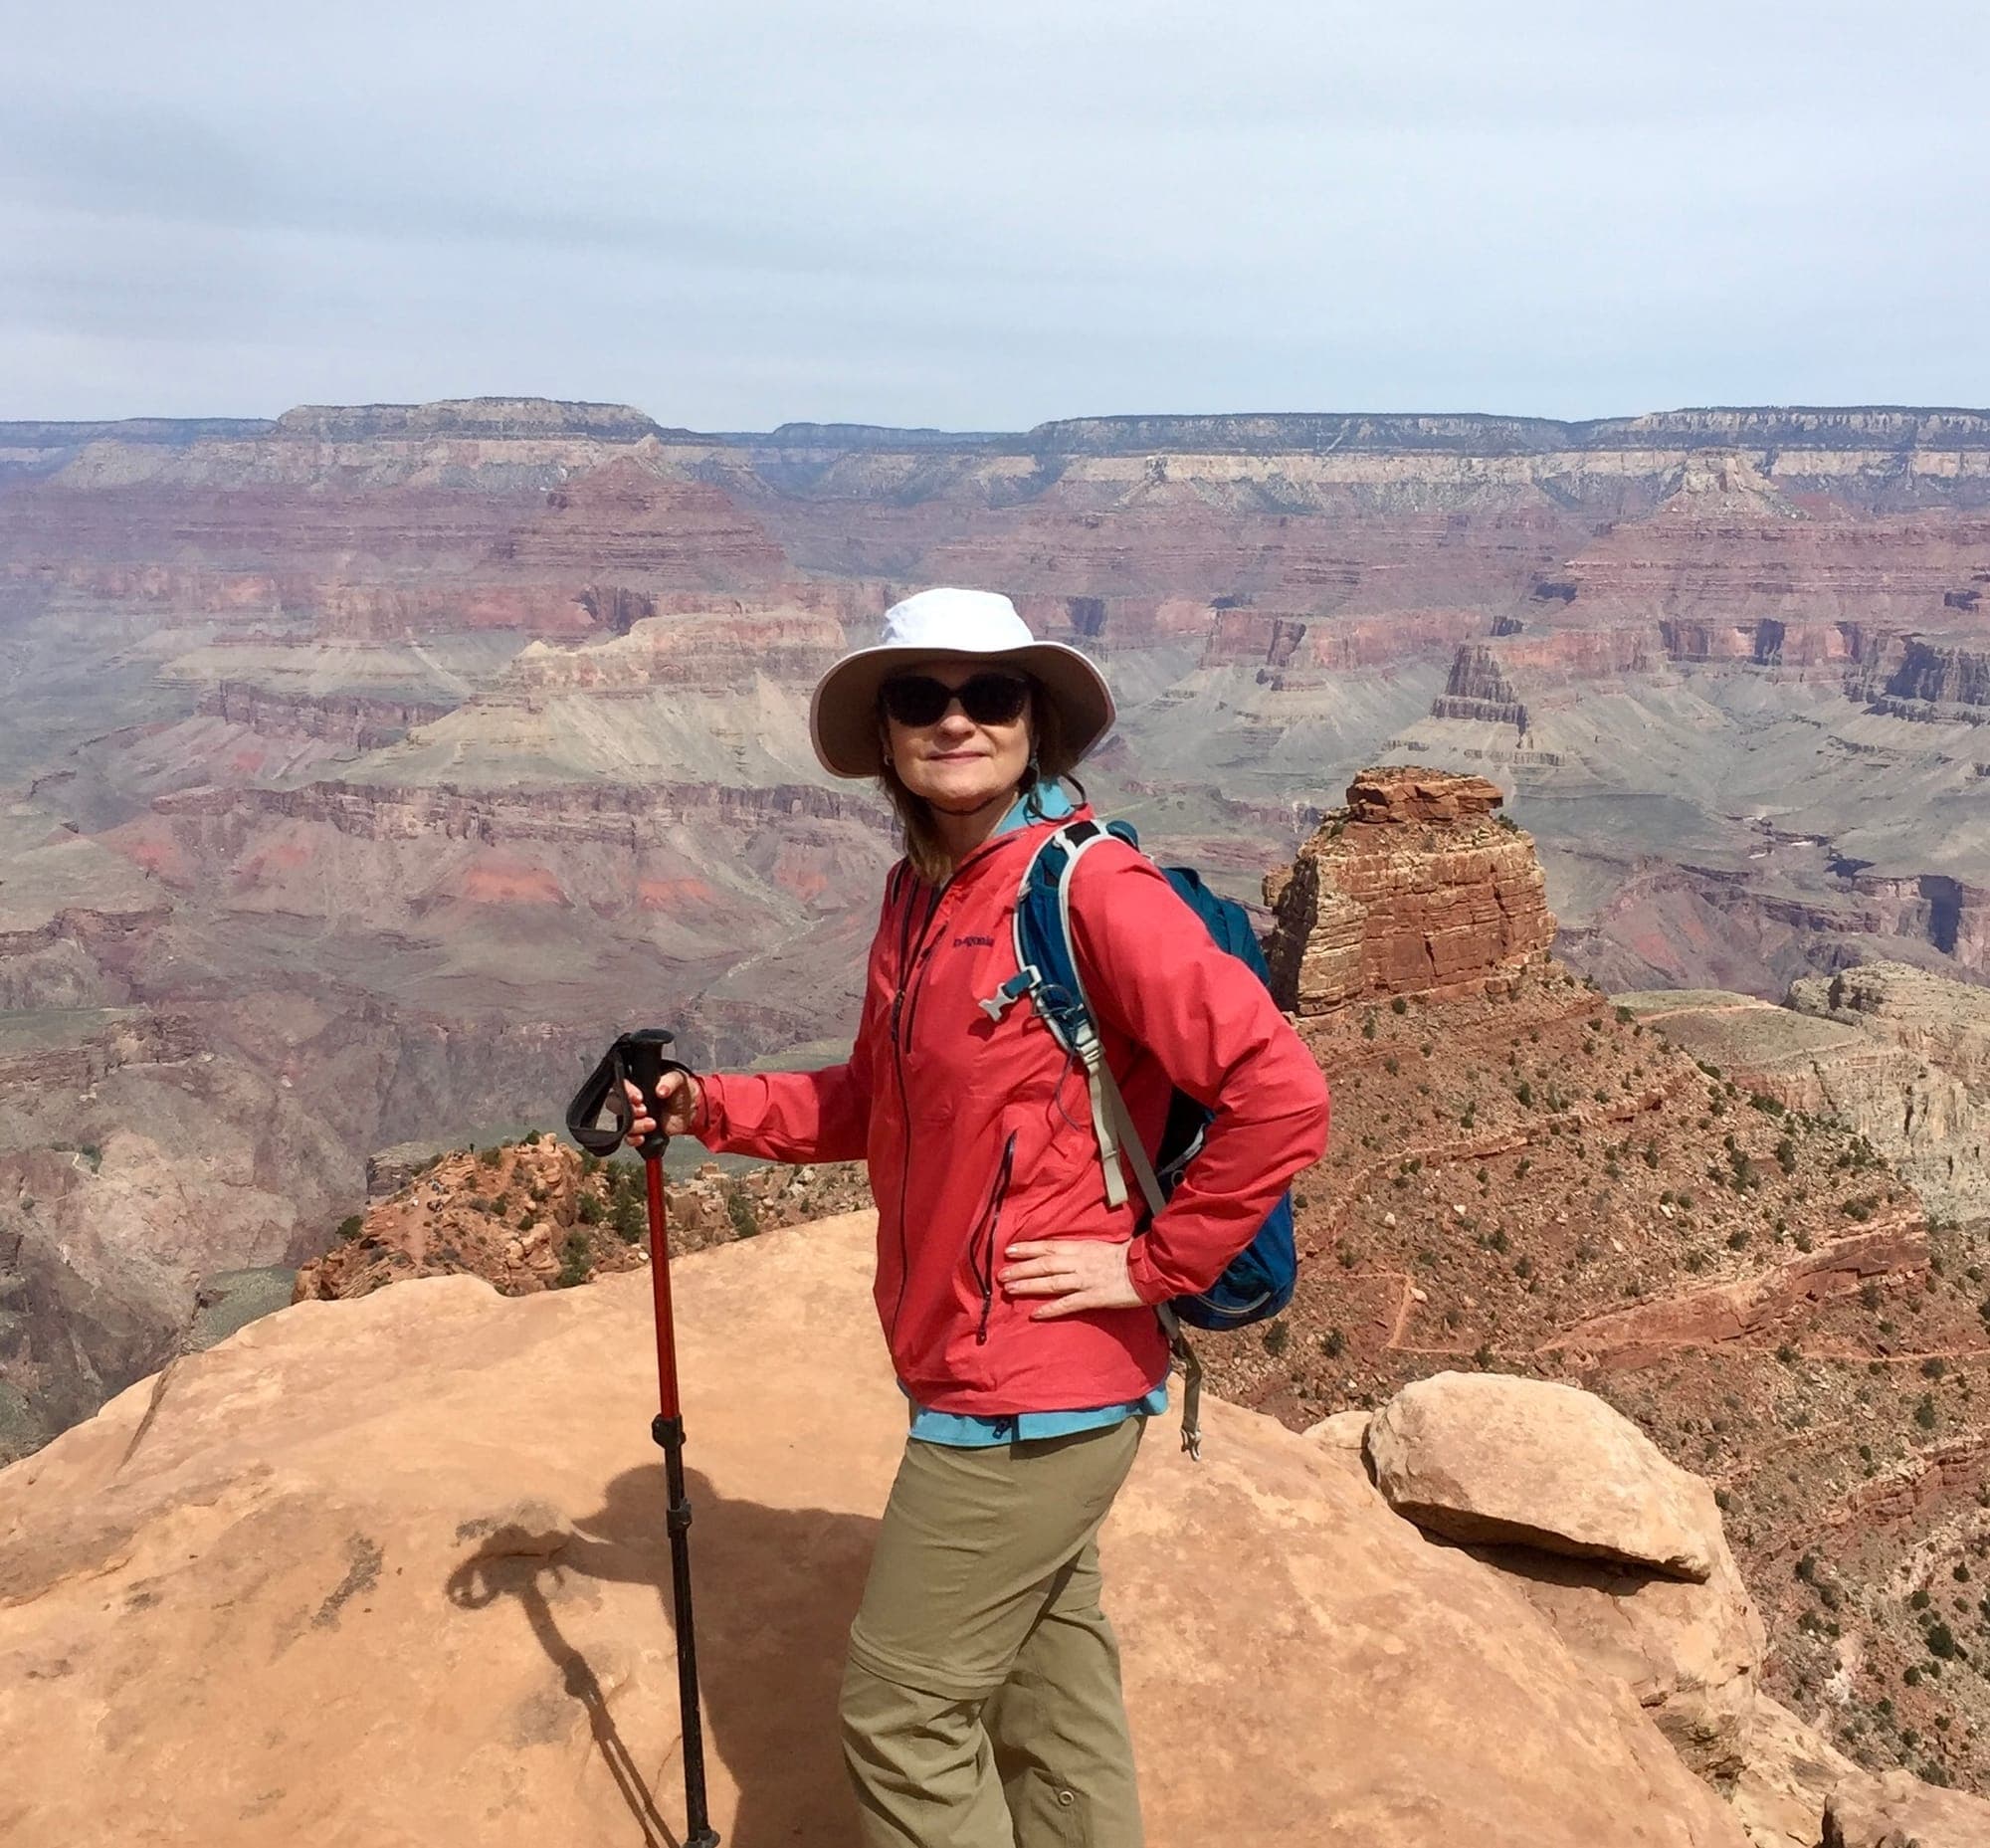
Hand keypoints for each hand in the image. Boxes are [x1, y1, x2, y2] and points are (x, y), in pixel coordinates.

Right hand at [622, 1070, 700, 1143]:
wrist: (691, 1108)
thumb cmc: (681, 1088)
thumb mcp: (678, 1078)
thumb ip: (669, 1081)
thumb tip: (661, 1091)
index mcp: (636, 1083)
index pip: (620, 1085)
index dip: (626, 1092)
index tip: (639, 1098)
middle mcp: (631, 1100)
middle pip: (614, 1104)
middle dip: (626, 1109)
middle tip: (644, 1110)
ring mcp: (634, 1116)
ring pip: (621, 1123)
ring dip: (635, 1125)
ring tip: (653, 1123)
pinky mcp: (640, 1130)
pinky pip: (628, 1138)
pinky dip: (633, 1139)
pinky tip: (643, 1138)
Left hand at [998, 1238, 1144, 1319]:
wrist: (1150, 1269)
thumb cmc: (1131, 1256)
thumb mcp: (1106, 1245)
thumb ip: (1088, 1250)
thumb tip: (1074, 1250)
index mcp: (1082, 1248)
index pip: (1049, 1246)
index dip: (1028, 1248)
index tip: (1010, 1250)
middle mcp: (1079, 1262)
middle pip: (1045, 1264)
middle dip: (1022, 1268)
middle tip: (1001, 1273)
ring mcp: (1085, 1280)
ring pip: (1051, 1282)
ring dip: (1029, 1286)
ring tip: (1010, 1289)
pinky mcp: (1094, 1298)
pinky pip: (1068, 1304)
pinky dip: (1051, 1309)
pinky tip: (1036, 1314)